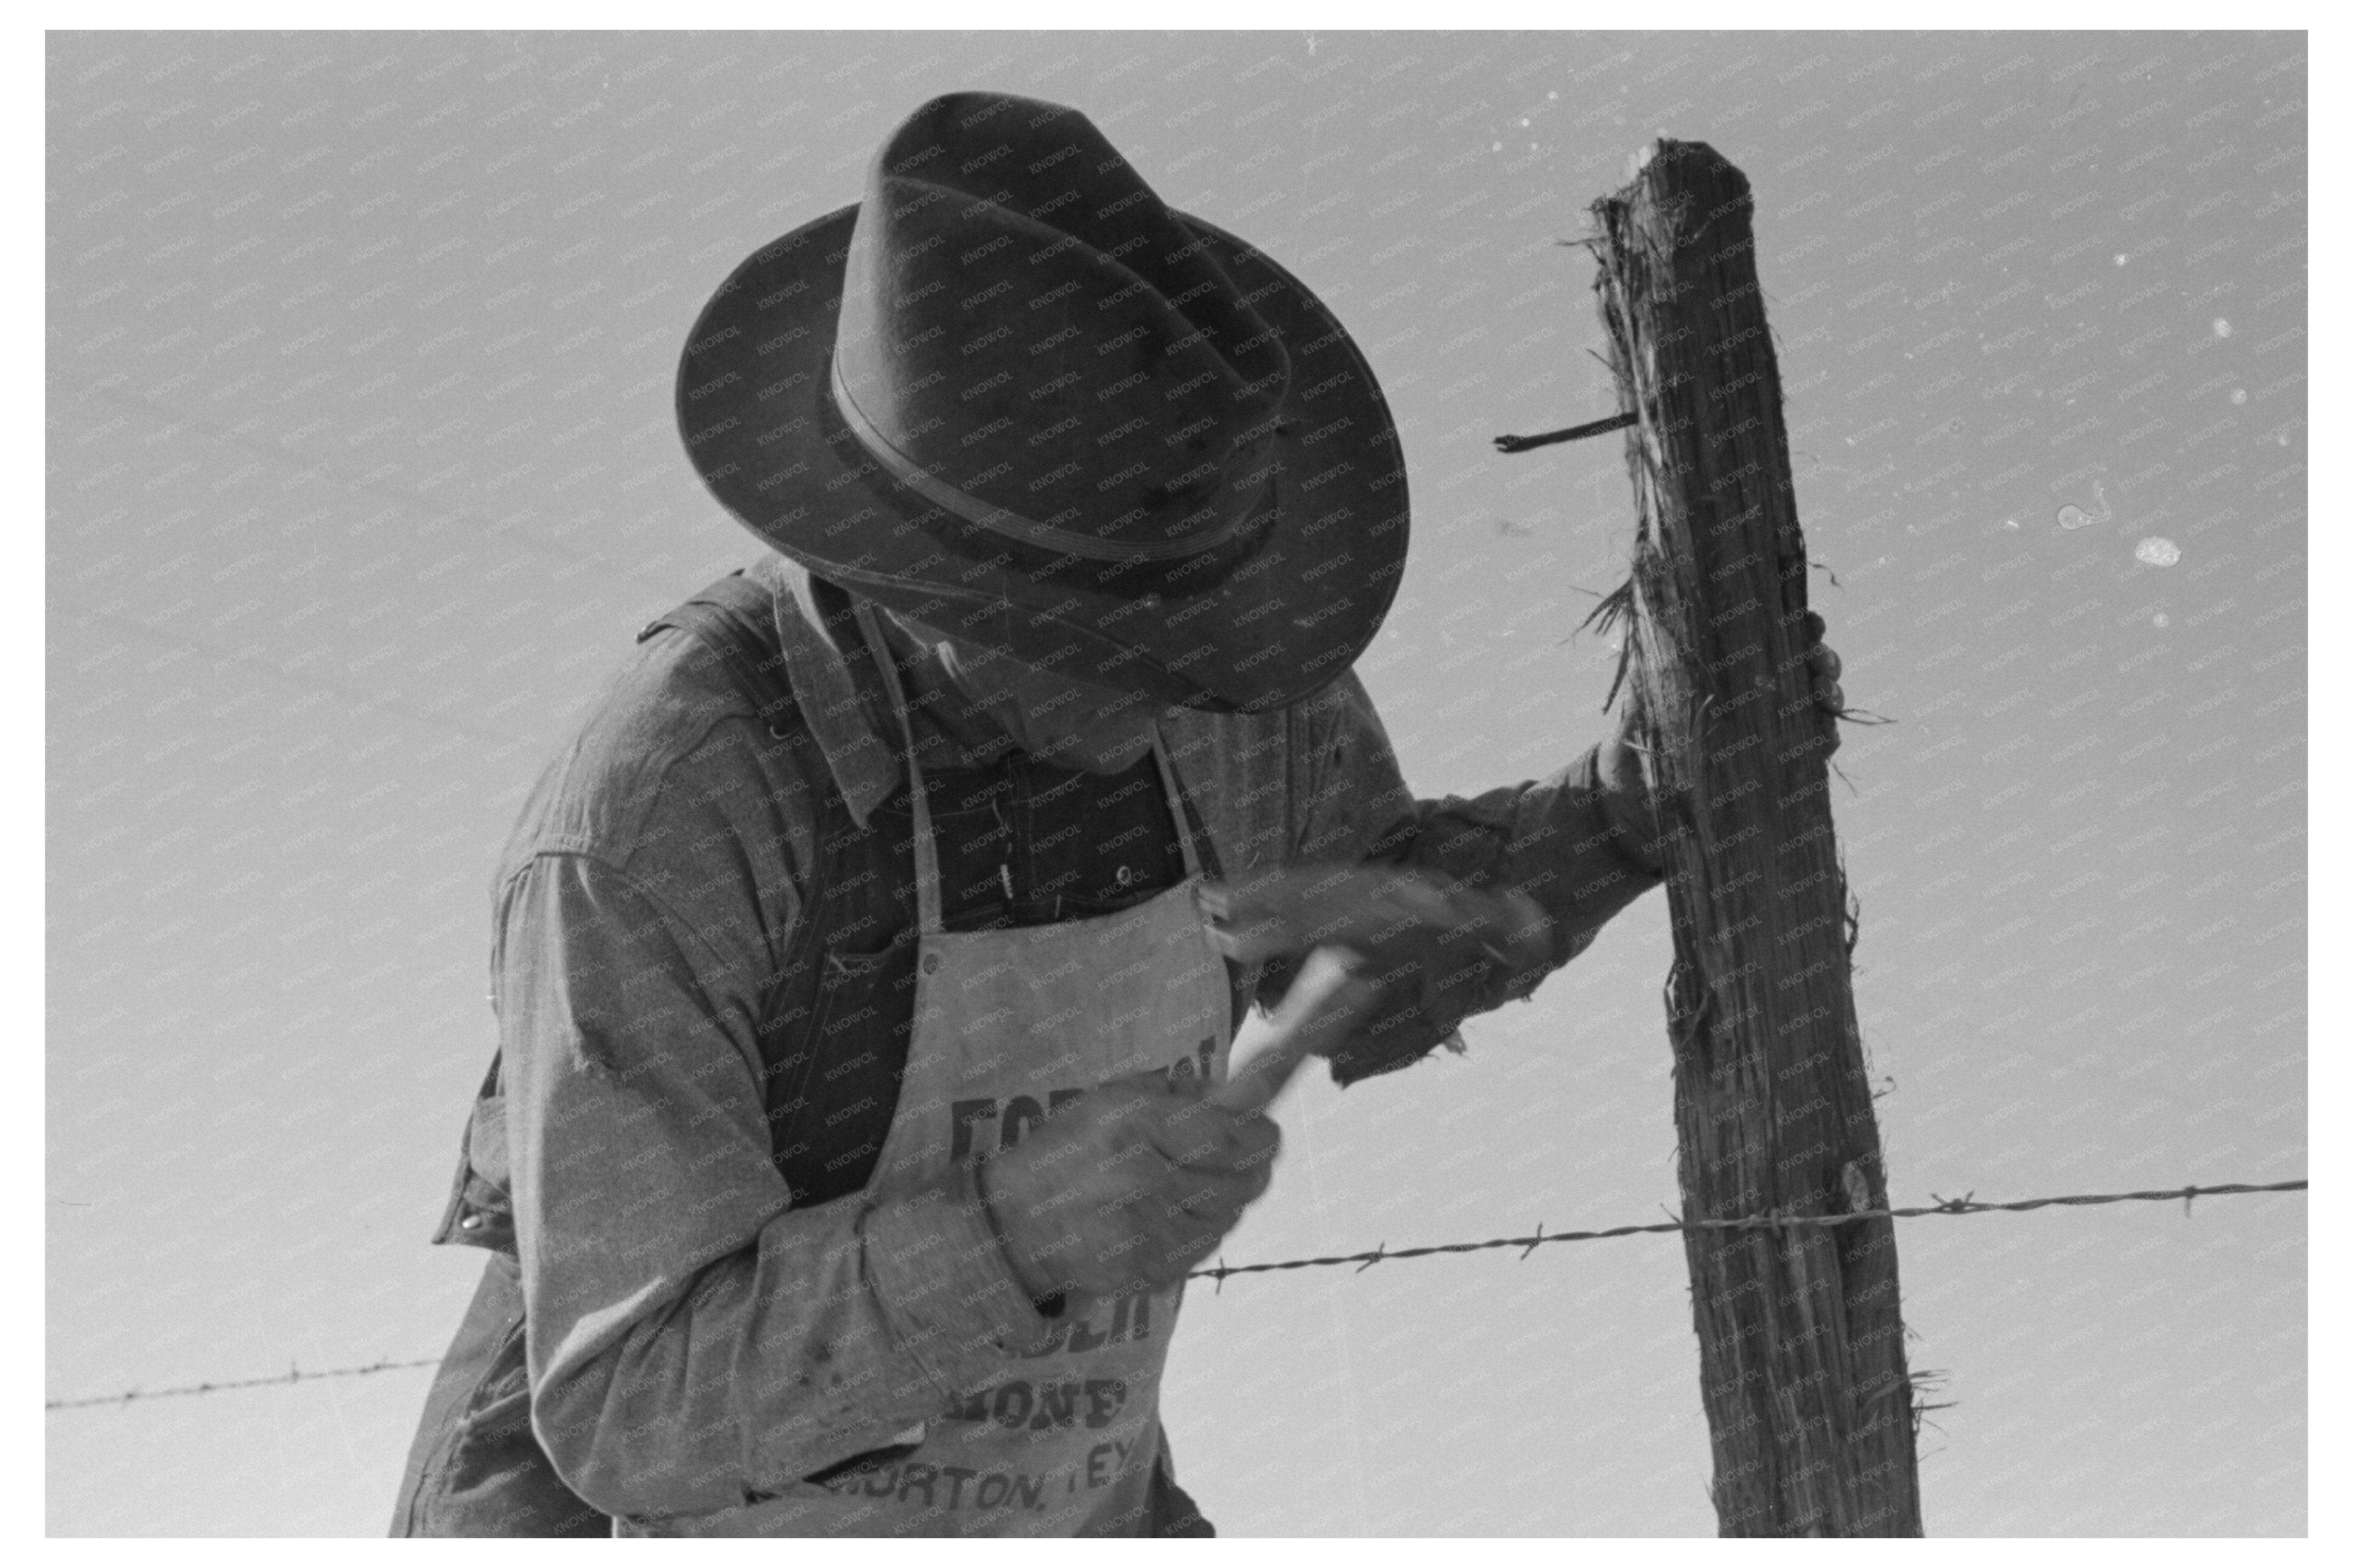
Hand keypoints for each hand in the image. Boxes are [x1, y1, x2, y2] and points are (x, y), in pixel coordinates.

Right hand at [977, 1072, 1278, 1306]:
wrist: (1017, 1222)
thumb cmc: (1071, 1150)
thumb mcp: (1116, 1099)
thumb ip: (1183, 1093)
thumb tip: (1249, 1091)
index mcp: (1138, 1126)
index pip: (1234, 1136)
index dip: (1263, 1132)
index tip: (1266, 1127)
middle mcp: (1146, 1179)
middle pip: (1246, 1181)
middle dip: (1252, 1166)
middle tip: (1236, 1156)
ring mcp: (1148, 1231)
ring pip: (1230, 1217)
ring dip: (1224, 1200)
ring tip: (1190, 1185)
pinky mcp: (1148, 1270)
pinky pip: (1205, 1249)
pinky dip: (1200, 1231)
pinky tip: (1171, 1216)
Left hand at [1596, 611, 1846, 870]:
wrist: (1633, 812)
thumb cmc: (1635, 752)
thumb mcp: (1640, 708)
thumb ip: (1652, 675)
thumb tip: (1656, 628)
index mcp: (1727, 673)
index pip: (1771, 639)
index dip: (1797, 626)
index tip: (1809, 623)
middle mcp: (1753, 698)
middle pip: (1803, 667)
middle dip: (1822, 659)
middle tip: (1821, 665)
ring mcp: (1769, 732)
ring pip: (1815, 703)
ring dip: (1830, 695)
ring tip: (1826, 697)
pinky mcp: (1777, 768)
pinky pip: (1812, 749)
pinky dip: (1825, 740)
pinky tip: (1825, 738)